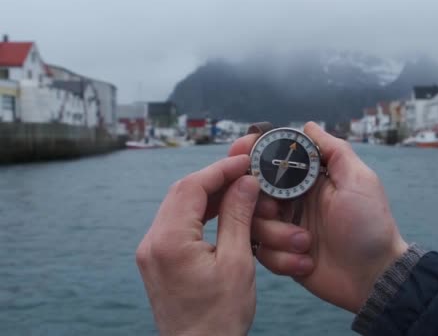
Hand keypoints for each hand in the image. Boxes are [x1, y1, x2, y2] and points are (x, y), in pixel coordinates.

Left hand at [135, 155, 259, 335]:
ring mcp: (151, 252)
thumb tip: (245, 182)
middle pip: (182, 193)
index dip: (220, 169)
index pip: (192, 188)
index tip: (245, 161)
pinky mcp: (157, 260)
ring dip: (208, 194)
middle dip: (214, 178)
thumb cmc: (220, 317)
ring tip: (238, 189)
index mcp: (169, 241)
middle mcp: (152, 242)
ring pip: (179, 206)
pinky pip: (177, 223)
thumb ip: (237, 217)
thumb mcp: (237, 263)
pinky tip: (222, 211)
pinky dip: (200, 213)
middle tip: (245, 172)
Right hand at [228, 122, 407, 312]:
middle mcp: (291, 201)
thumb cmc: (369, 225)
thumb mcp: (358, 180)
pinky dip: (283, 258)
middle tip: (274, 211)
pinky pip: (262, 252)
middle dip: (257, 202)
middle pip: (250, 192)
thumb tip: (308, 125)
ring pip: (252, 224)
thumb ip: (333, 150)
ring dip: (277, 235)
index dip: (250, 154)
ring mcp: (284, 228)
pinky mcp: (281, 256)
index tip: (239, 155)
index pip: (270, 159)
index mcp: (307, 180)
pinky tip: (307, 262)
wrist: (373, 276)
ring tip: (306, 242)